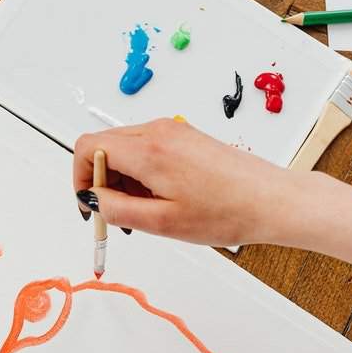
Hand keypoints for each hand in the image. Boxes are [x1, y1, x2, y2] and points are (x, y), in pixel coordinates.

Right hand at [72, 118, 306, 246]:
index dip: (79, 177)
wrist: (272, 200)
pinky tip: (162, 199)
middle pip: (104, 145)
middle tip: (118, 215)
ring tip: (147, 212)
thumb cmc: (228, 211)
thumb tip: (93, 199)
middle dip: (102, 181)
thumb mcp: (162, 222)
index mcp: (148, 149)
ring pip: (125, 148)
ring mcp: (174, 130)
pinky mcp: (186, 137)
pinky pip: (148, 149)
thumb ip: (117, 208)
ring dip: (123, 180)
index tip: (90, 204)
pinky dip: (142, 174)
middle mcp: (158, 130)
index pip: (87, 147)